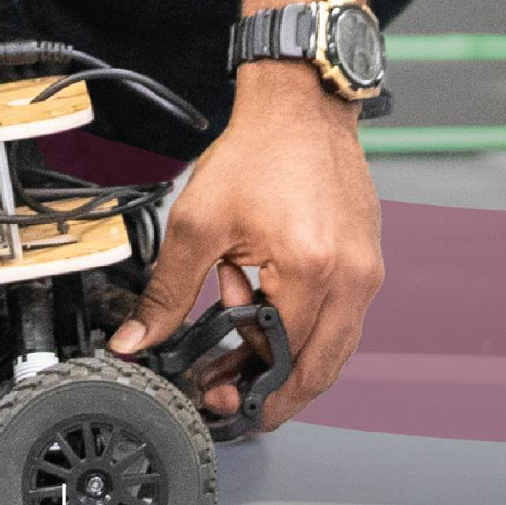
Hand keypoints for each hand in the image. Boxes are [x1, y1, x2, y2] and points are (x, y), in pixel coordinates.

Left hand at [110, 64, 383, 429]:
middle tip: (231, 398)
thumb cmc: (258, 151)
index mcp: (311, 269)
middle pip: (318, 370)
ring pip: (335, 351)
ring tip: (242, 356)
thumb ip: (167, 291)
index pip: (282, 359)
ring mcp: (366, 271)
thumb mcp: (199, 223)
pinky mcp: (367, 262)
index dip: (246, 387)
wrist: (299, 106)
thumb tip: (138, 338)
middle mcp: (351, 278)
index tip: (216, 398)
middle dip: (272, 394)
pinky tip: (268, 314)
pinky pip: (343, 320)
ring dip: (290, 365)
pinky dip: (307, 331)